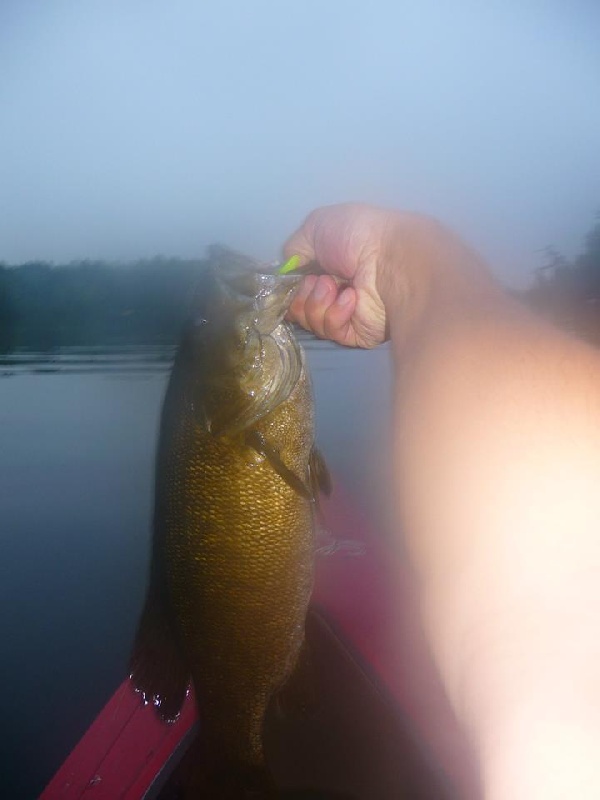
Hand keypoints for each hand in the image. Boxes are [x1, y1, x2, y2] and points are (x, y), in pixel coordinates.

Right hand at [283, 203, 399, 347]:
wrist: (390, 258)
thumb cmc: (357, 235)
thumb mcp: (315, 226)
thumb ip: (295, 248)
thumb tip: (290, 269)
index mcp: (331, 265)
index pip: (298, 285)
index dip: (291, 285)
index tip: (292, 278)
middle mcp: (339, 289)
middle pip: (299, 307)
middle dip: (302, 294)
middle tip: (321, 280)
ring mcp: (349, 313)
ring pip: (311, 321)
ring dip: (317, 302)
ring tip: (336, 286)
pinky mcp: (358, 333)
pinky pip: (332, 331)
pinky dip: (336, 313)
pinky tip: (351, 299)